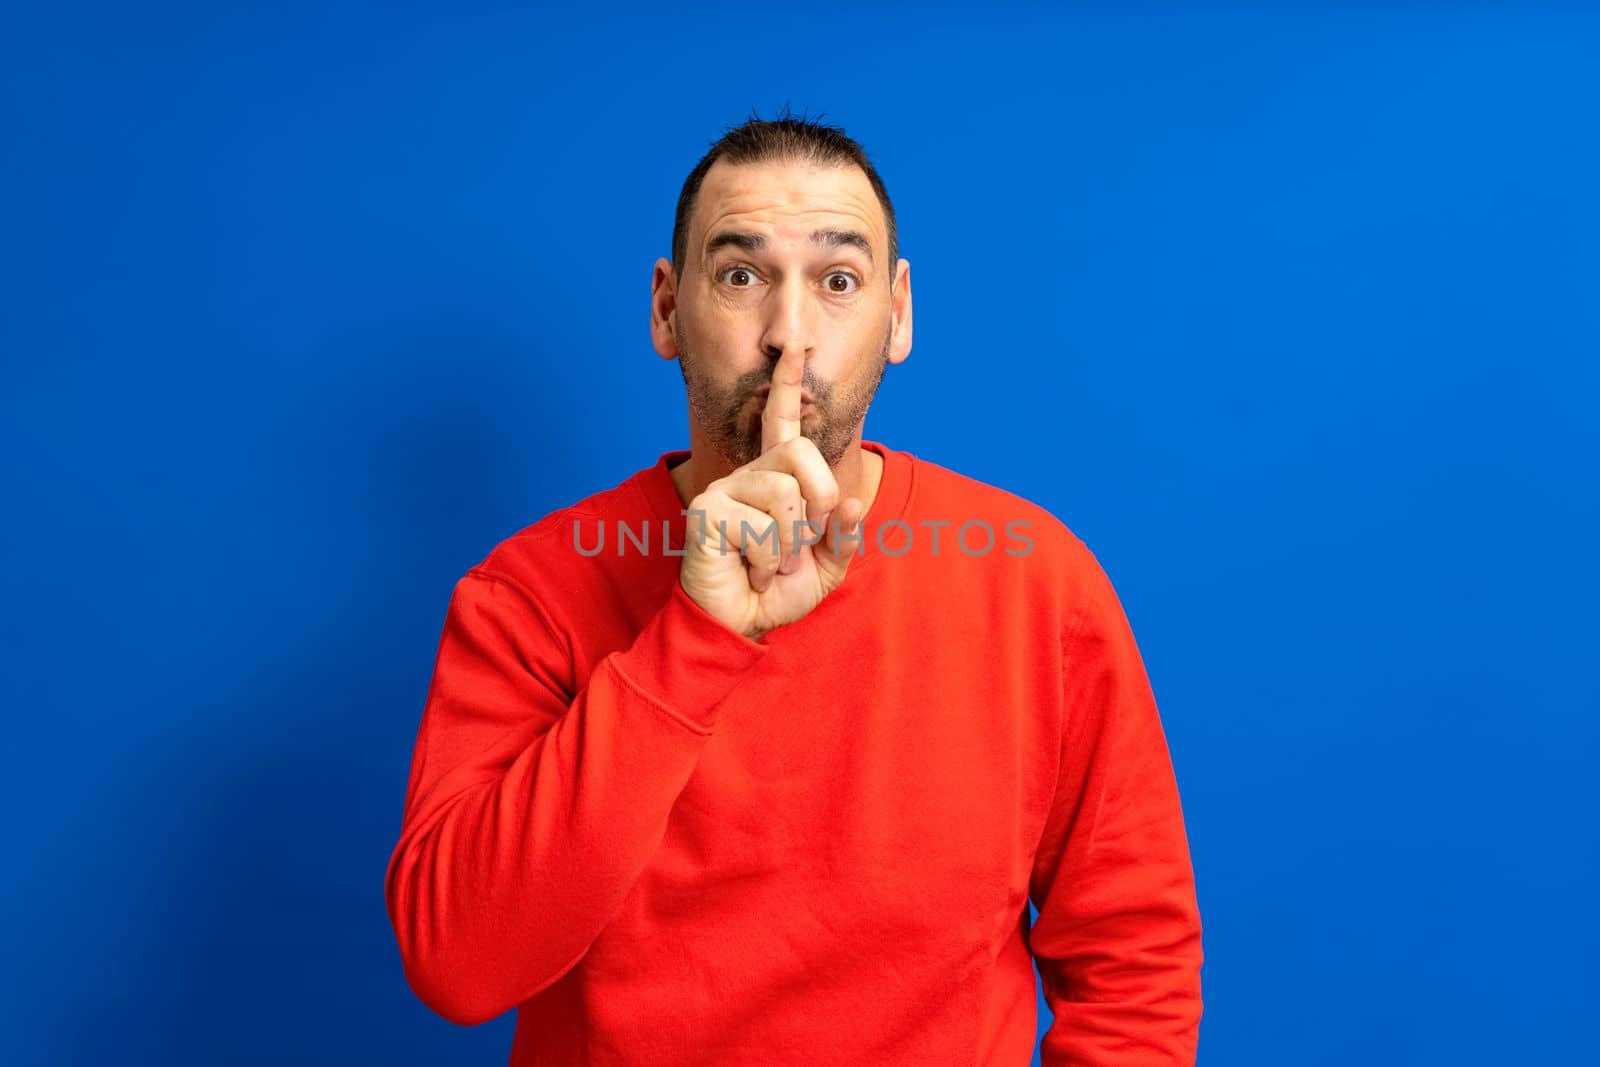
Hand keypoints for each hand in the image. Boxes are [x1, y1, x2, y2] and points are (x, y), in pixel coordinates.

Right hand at [678, 346, 866, 638]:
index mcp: (777, 480)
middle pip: (801, 453)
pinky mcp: (709, 510)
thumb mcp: (826, 566)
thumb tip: (849, 501)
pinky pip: (764, 526)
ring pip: (787, 494)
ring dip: (791, 543)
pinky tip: (750, 569)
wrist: (739, 625)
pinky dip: (769, 559)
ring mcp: (726, 490)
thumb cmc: (776, 592)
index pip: (783, 424)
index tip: (794, 347)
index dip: (787, 385)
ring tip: (770, 562)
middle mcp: (749, 476)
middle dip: (817, 504)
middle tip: (799, 544)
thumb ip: (844, 533)